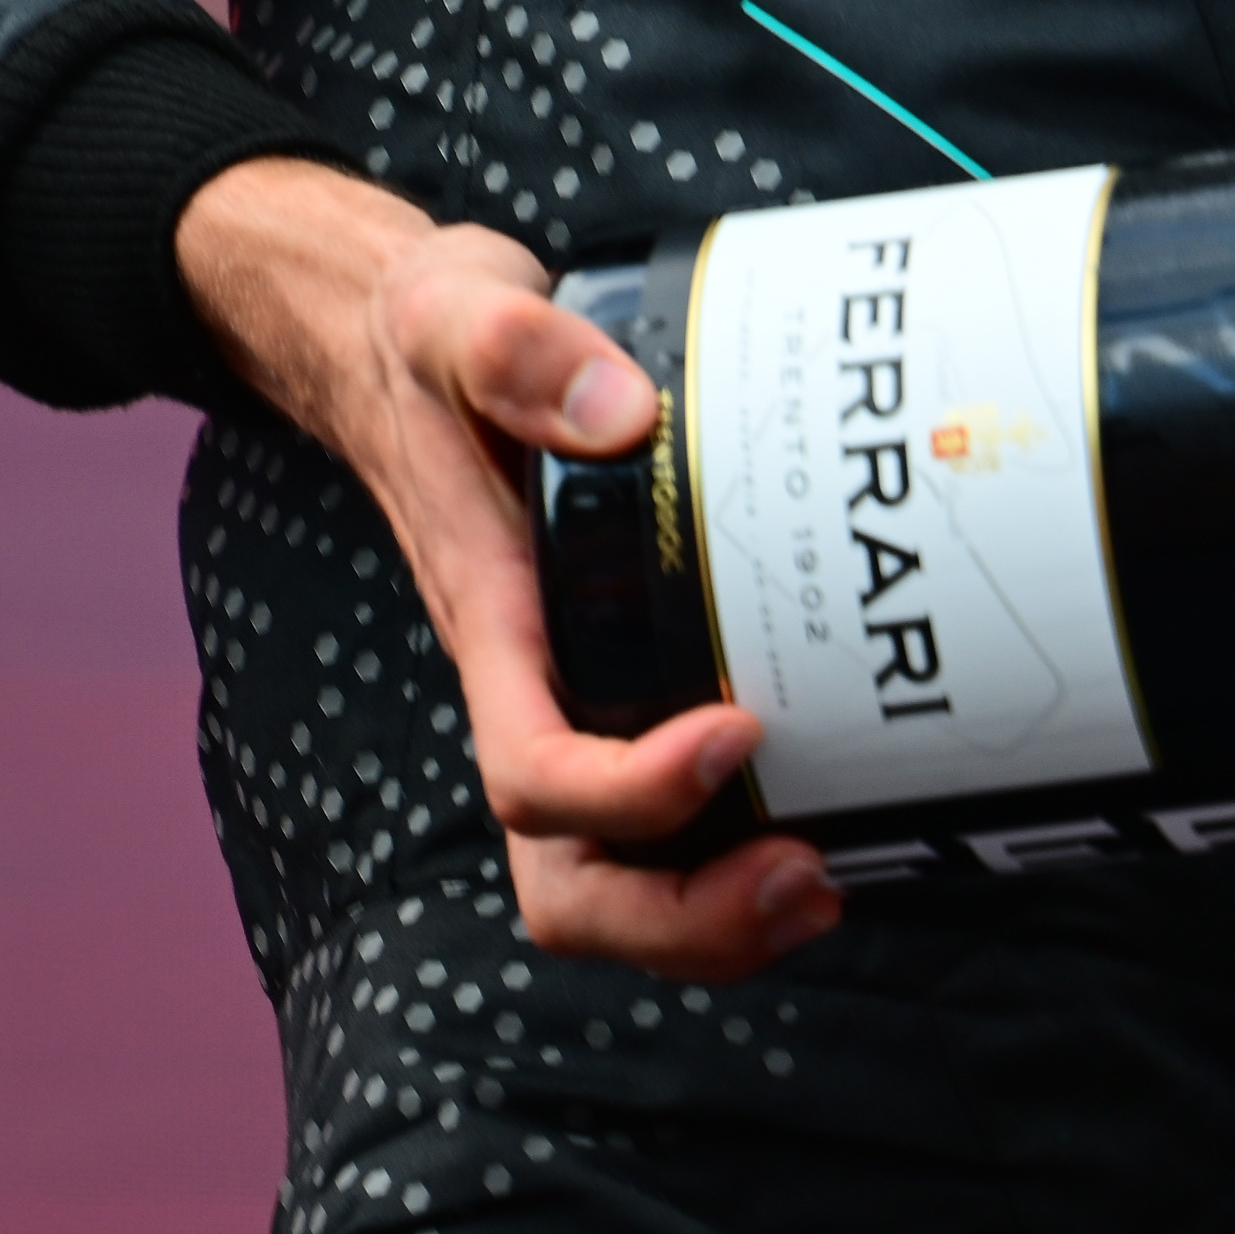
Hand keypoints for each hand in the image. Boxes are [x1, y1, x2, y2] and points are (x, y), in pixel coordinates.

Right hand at [177, 155, 842, 975]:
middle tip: (809, 877)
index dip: (627, 793)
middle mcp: (531, 691)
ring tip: (831, 884)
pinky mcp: (624, 685)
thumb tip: (623, 413)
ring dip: (720, 918)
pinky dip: (738, 858)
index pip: (536, 771)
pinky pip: (668, 828)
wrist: (397, 351)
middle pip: (574, 881)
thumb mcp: (457, 315)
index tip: (736, 732)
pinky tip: (837, 822)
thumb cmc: (432, 346)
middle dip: (684, 916)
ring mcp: (576, 702)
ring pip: (620, 881)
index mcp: (493, 627)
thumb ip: (518, 352)